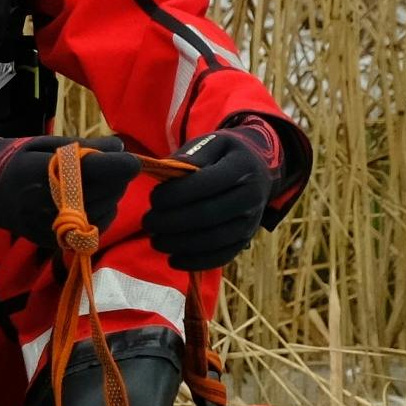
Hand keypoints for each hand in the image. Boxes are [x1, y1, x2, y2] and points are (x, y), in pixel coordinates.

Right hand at [0, 133, 142, 249]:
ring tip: (95, 184)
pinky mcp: (55, 242)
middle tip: (108, 166)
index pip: (95, 170)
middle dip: (116, 178)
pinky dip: (101, 214)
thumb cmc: (16, 160)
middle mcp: (48, 202)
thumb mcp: (44, 144)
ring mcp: (51, 226)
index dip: (121, 164)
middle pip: (107, 192)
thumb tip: (119, 145)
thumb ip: (83, 146)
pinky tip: (89, 203)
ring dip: (111, 197)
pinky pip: (95, 230)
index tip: (132, 159)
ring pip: (106, 212)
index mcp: (43, 171)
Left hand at [145, 117, 283, 269]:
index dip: (176, 194)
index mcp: (241, 168)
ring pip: (214, 239)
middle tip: (148, 222)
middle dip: (172, 221)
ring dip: (180, 244)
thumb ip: (191, 156)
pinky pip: (222, 256)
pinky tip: (173, 260)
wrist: (257, 170)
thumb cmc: (223, 155)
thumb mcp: (211, 144)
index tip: (153, 198)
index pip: (206, 184)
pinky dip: (196, 262)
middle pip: (209, 214)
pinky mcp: (245, 240)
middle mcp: (251, 197)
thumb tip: (169, 170)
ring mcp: (251, 221)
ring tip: (156, 240)